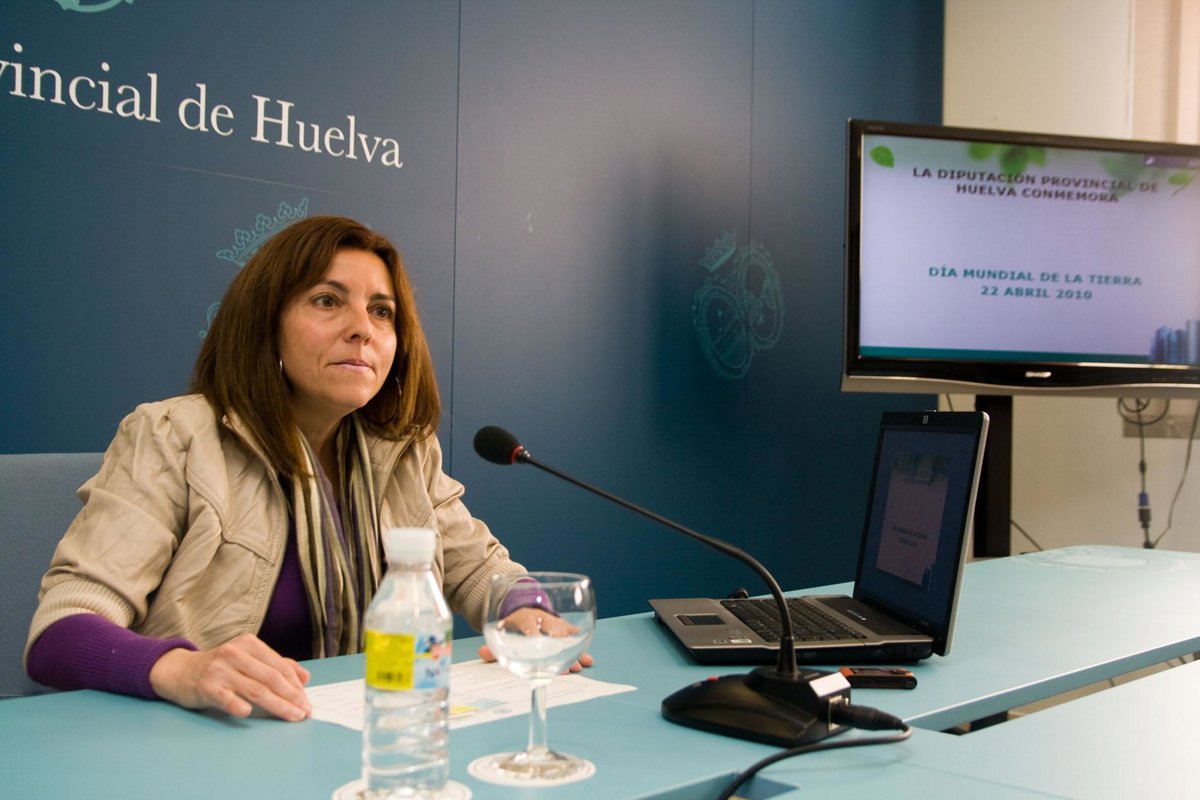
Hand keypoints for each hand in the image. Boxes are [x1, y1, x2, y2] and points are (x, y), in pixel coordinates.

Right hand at [149, 633, 311, 721]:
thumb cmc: (220, 668)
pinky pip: (225, 697)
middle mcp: (235, 653)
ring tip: (291, 716)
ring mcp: (220, 669)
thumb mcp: (248, 660)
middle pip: (271, 678)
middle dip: (291, 697)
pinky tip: (248, 713)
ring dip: (277, 705)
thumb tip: (305, 678)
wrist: (179, 671)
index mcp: (249, 644)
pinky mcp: (206, 685)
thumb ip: (276, 665)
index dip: (296, 686)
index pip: (279, 667)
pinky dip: (237, 705)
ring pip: (255, 689)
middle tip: (304, 712)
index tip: (306, 702)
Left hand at [477, 608, 594, 672]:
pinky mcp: (563, 627)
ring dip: (573, 651)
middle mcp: (541, 617)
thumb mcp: (502, 634)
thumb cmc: (513, 626)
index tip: (537, 643)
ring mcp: (554, 622)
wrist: (525, 606)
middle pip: (552, 631)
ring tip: (582, 663)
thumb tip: (482, 654)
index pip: (527, 624)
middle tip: (566, 663)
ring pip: (566, 635)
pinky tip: (588, 657)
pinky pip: (573, 637)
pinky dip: (580, 648)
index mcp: (524, 617)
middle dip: (559, 647)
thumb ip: (494, 647)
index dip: (532, 633)